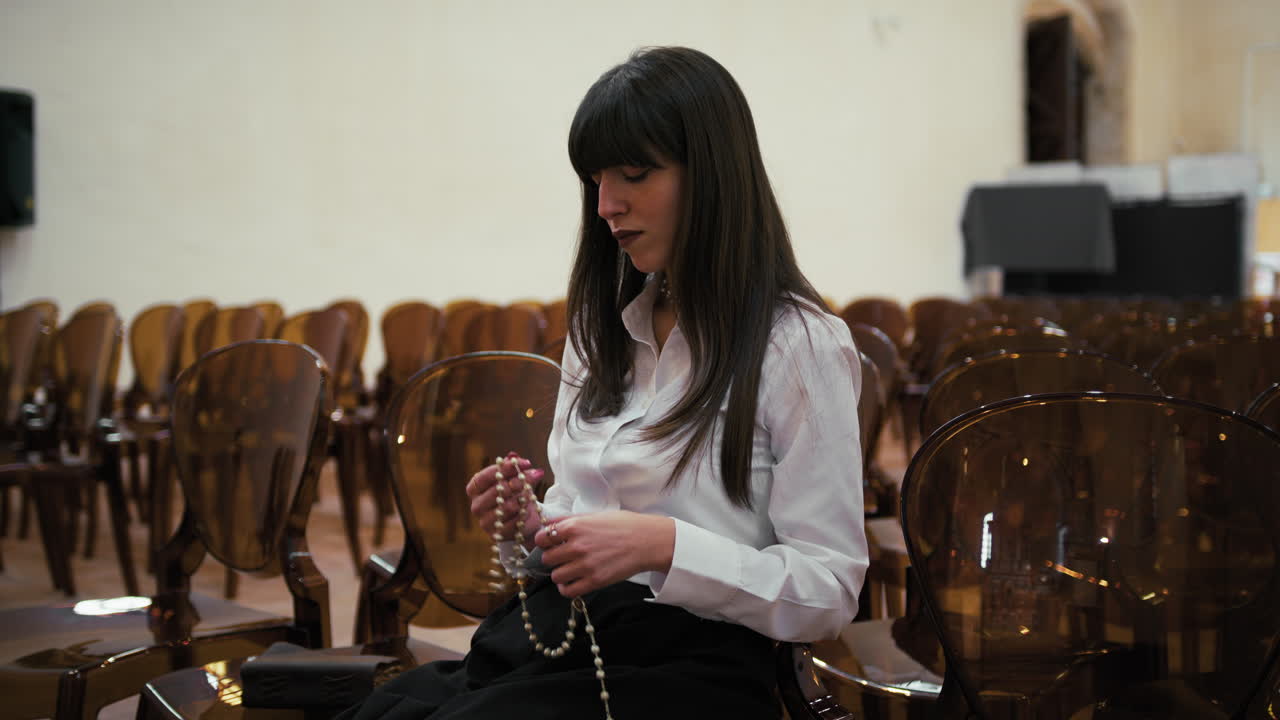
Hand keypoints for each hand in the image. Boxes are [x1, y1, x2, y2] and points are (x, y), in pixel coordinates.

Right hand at [466, 453, 544, 544]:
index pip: (482, 478)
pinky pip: (515, 522)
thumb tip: (513, 456)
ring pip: (507, 507)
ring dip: (523, 498)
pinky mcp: (498, 535)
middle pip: (496, 492)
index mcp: (475, 490)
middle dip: (517, 481)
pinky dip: (525, 514)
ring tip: (531, 494)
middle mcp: (476, 506)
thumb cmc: (515, 494)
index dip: (502, 469)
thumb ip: (513, 467)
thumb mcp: (514, 478)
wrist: (522, 518)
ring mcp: (485, 522)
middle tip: (533, 475)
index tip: (523, 463)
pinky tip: (529, 510)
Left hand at [533, 511, 674, 597]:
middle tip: (562, 558)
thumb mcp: (594, 515)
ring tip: (570, 570)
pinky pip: (568, 591)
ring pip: (555, 576)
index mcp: (574, 526)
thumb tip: (548, 523)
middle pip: (546, 558)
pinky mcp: (595, 581)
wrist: (647, 541)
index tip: (550, 544)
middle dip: (552, 558)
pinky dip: (567, 588)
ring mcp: (585, 565)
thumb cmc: (622, 525)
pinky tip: (574, 582)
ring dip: (560, 574)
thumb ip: (569, 520)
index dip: (543, 542)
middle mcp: (576, 546)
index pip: (541, 538)